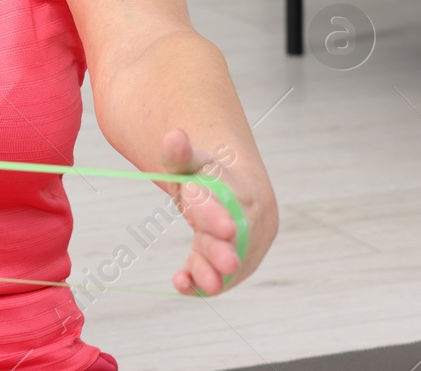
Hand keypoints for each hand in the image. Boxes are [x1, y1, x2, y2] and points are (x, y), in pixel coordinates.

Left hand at [158, 127, 242, 295]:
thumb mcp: (193, 161)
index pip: (225, 203)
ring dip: (211, 273)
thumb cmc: (210, 175)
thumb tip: (173, 137)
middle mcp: (246, 219)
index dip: (220, 216)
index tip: (224, 230)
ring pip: (229, 262)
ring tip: (194, 283)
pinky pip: (221, 277)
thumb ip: (179, 155)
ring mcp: (245, 244)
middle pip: (235, 239)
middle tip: (226, 265)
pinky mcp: (238, 264)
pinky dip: (201, 282)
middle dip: (225, 251)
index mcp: (235, 189)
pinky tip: (180, 283)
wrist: (238, 191)